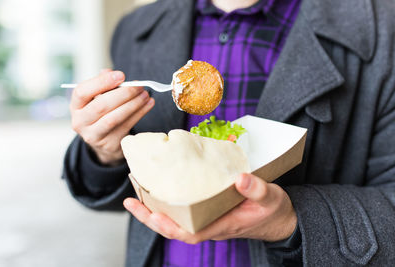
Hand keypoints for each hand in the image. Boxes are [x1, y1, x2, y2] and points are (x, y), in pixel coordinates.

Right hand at [70, 69, 154, 164]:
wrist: (104, 142)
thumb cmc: (102, 114)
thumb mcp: (98, 99)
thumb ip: (104, 85)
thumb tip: (113, 74)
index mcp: (76, 106)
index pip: (82, 92)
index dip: (102, 82)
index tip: (121, 75)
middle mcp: (80, 122)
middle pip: (101, 106)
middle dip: (123, 94)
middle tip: (139, 86)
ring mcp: (94, 136)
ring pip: (115, 118)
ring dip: (133, 104)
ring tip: (146, 95)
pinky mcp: (110, 144)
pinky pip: (126, 127)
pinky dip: (139, 114)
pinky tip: (148, 104)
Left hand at [124, 173, 296, 243]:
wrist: (279, 219)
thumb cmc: (273, 210)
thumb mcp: (270, 198)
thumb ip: (257, 188)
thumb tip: (240, 178)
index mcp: (222, 226)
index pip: (190, 233)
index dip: (169, 226)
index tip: (152, 214)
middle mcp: (210, 225)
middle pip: (175, 228)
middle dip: (151, 217)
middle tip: (131, 201)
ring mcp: (208, 220)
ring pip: (176, 220)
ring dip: (155, 210)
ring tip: (137, 194)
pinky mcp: (209, 212)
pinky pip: (183, 211)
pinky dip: (169, 203)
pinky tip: (160, 190)